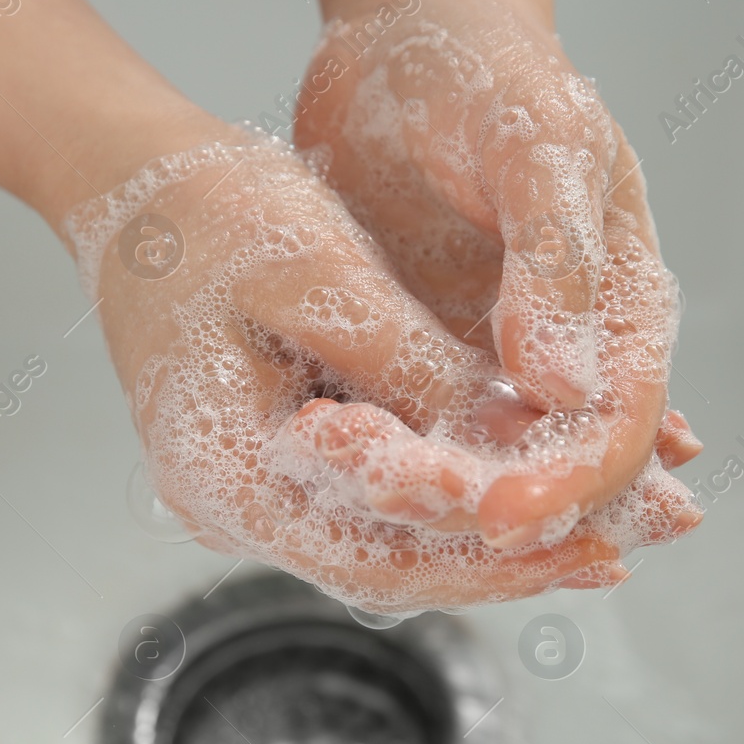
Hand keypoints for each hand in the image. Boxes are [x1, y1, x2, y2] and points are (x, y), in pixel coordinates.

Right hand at [68, 130, 689, 611]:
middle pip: (389, 565)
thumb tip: (516, 440)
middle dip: (505, 559)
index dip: (495, 559)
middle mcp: (229, 503)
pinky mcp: (269, 457)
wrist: (126, 178)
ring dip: (483, 534)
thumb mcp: (319, 277)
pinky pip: (365, 500)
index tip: (592, 546)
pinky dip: (443, 492)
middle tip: (617, 550)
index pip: (379, 555)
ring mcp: (244, 487)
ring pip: (383, 540)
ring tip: (591, 526)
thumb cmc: (205, 213)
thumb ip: (413, 370)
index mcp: (226, 473)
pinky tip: (510, 476)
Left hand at [294, 0, 701, 544]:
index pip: (617, 429)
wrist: (404, 39)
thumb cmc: (492, 72)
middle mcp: (564, 349)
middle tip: (395, 496)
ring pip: (474, 460)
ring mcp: (491, 359)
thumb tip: (567, 387)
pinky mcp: (420, 354)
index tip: (500, 514)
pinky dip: (382, 452)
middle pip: (544, 467)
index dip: (568, 483)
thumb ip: (558, 264)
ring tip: (355, 487)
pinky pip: (411, 428)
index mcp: (623, 306)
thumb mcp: (538, 148)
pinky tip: (334, 470)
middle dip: (480, 501)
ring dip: (425, 489)